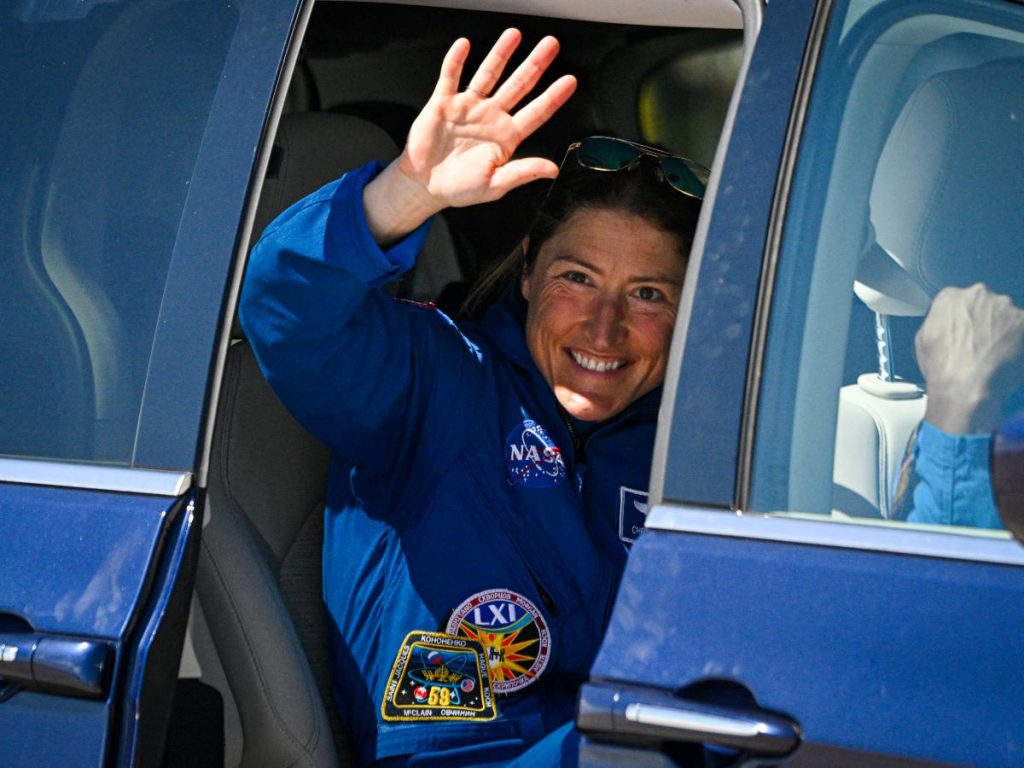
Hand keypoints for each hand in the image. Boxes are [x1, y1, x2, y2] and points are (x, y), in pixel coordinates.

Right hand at [364, 29, 576, 243]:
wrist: (425, 185)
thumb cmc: (460, 188)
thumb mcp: (496, 184)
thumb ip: (523, 173)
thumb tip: (552, 169)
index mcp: (507, 136)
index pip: (536, 112)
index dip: (553, 97)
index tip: (569, 81)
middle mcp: (491, 117)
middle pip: (518, 85)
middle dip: (535, 64)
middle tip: (551, 45)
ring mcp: (468, 107)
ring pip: (488, 74)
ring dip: (501, 54)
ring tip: (514, 35)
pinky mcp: (443, 103)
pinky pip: (450, 77)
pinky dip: (456, 61)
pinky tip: (464, 45)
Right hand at [917, 283, 1023, 433]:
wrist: (966, 386)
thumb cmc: (941, 366)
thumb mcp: (923, 339)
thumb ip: (939, 322)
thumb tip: (948, 324)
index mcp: (950, 296)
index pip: (958, 300)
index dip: (962, 319)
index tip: (965, 332)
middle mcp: (979, 294)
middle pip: (985, 304)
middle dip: (985, 320)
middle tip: (981, 344)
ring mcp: (1005, 307)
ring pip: (1008, 316)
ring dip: (1004, 330)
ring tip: (997, 354)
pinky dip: (1019, 342)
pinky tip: (1009, 358)